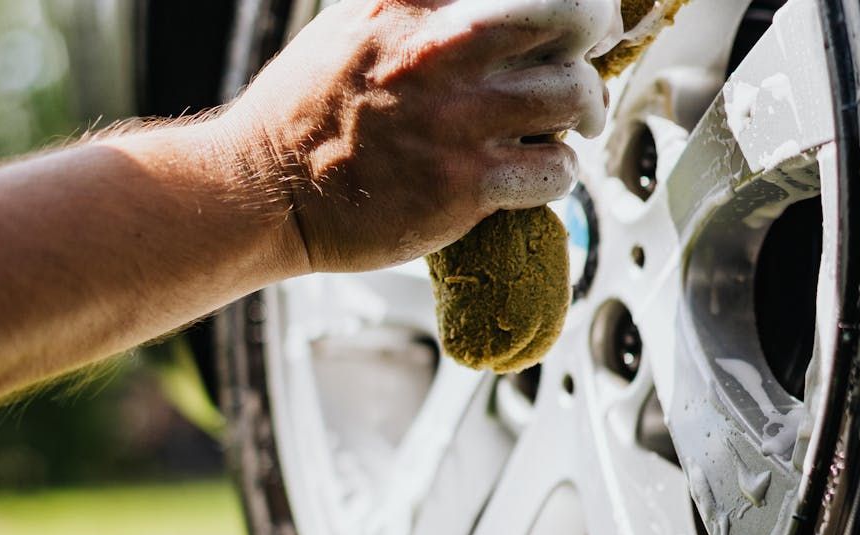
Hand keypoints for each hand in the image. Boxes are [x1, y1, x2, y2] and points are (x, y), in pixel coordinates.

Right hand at [220, 0, 617, 272]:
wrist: (264, 190)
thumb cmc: (308, 110)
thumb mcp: (356, 22)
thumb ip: (422, 2)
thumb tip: (480, 4)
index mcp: (412, 6)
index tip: (580, 14)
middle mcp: (438, 54)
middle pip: (569, 17)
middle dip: (595, 34)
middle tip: (588, 58)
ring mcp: (454, 121)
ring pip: (574, 95)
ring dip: (586, 111)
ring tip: (574, 125)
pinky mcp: (464, 186)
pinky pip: (554, 170)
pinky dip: (559, 172)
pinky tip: (538, 171)